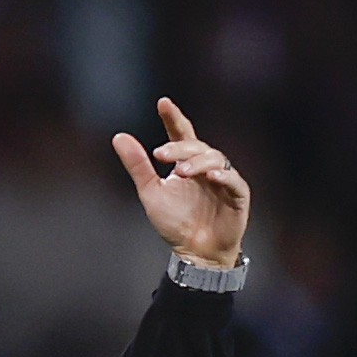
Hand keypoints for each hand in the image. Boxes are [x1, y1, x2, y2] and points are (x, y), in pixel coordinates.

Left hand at [112, 97, 249, 268]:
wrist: (195, 254)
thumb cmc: (176, 223)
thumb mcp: (150, 193)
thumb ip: (137, 166)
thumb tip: (119, 136)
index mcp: (187, 164)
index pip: (182, 134)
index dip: (173, 118)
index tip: (163, 103)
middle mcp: (206, 167)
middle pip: (197, 146)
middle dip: (180, 147)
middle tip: (161, 155)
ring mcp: (223, 180)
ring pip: (216, 158)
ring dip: (197, 162)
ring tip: (180, 172)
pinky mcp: (238, 196)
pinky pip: (234, 181)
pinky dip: (223, 176)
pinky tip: (210, 176)